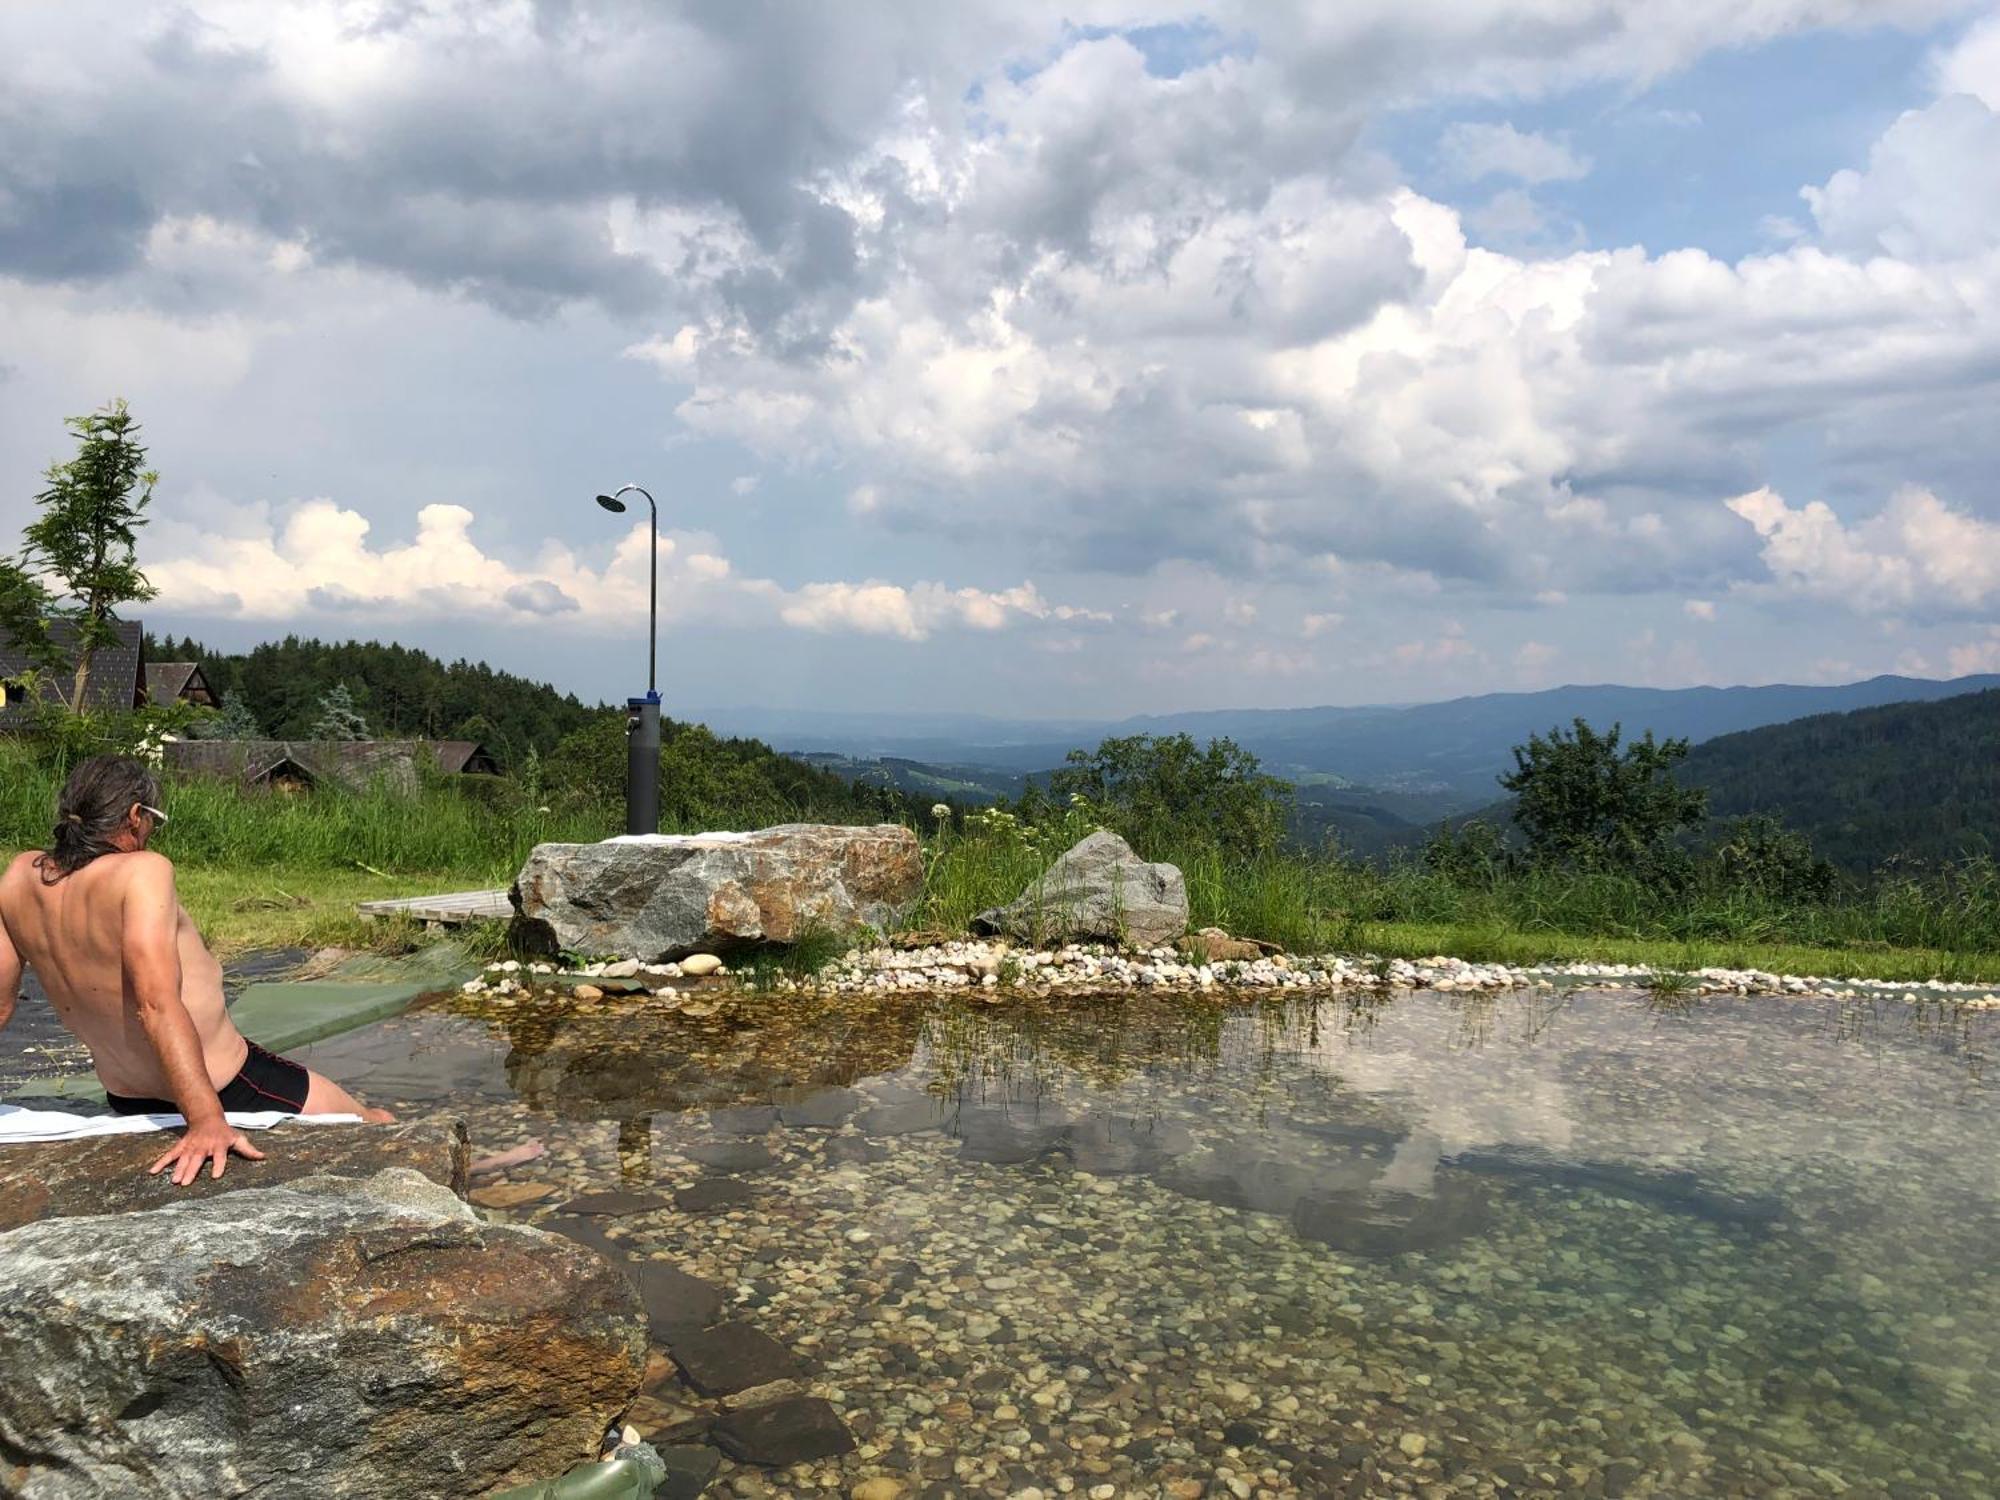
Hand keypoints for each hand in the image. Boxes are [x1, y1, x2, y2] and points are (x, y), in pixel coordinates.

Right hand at [147, 1117, 266, 1184]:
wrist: (207, 1119)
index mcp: (219, 1146)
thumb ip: (248, 1150)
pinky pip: (169, 1155)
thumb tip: (263, 1157)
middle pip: (198, 1160)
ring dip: (178, 1170)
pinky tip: (152, 1172)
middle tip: (185, 1183)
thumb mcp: (238, 1138)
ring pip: (183, 1159)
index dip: (219, 1165)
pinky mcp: (181, 1147)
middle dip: (191, 1171)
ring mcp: (191, 1147)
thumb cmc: (225, 1133)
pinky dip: (161, 1162)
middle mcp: (204, 1147)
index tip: (216, 1176)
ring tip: (174, 1181)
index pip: (221, 1157)